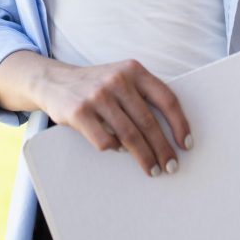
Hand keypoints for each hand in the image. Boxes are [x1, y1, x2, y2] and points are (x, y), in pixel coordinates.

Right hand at [35, 58, 192, 177]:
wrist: (55, 81)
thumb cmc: (97, 85)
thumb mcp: (121, 77)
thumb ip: (142, 95)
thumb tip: (169, 132)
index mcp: (133, 70)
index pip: (166, 98)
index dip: (179, 123)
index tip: (185, 144)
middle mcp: (117, 80)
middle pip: (149, 122)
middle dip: (163, 149)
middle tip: (171, 166)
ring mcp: (97, 96)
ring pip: (130, 136)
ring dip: (144, 157)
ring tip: (152, 169)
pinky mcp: (80, 112)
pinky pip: (106, 141)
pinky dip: (115, 149)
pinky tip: (118, 151)